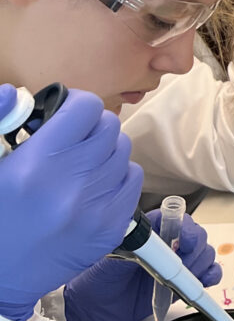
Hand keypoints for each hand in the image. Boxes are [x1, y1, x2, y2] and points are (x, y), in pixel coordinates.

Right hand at [0, 89, 141, 320]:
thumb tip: (13, 92)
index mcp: (37, 164)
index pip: (86, 107)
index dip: (74, 104)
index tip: (61, 114)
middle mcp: (74, 184)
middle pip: (109, 127)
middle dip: (89, 126)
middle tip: (69, 139)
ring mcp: (97, 208)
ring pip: (123, 151)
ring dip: (103, 150)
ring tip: (78, 163)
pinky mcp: (112, 228)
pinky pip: (133, 179)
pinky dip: (117, 175)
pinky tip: (92, 183)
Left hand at [63, 210, 220, 320]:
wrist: (92, 309)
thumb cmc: (97, 279)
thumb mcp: (112, 259)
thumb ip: (134, 249)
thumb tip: (149, 243)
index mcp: (151, 231)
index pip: (179, 220)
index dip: (187, 229)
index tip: (183, 243)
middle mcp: (168, 244)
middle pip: (198, 237)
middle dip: (194, 251)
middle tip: (179, 268)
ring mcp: (177, 264)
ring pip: (206, 254)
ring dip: (201, 265)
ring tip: (183, 279)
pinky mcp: (182, 284)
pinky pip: (209, 275)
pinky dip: (211, 276)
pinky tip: (200, 283)